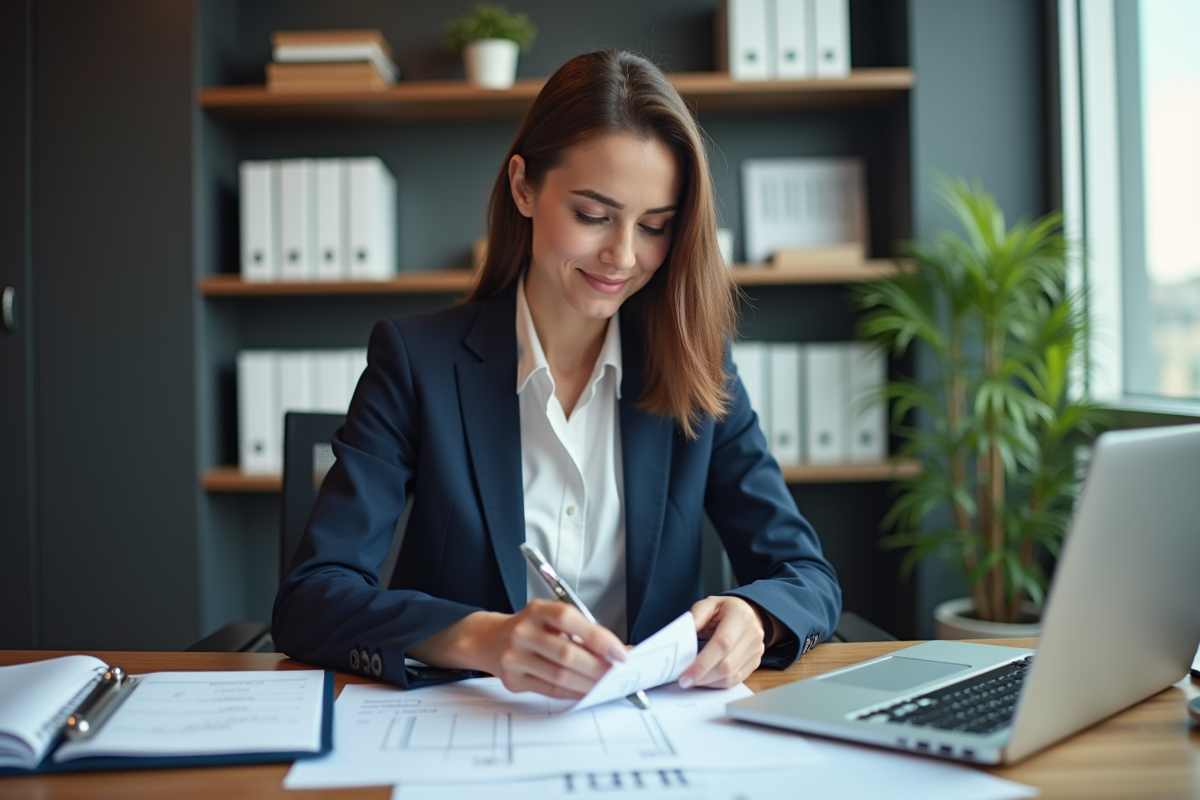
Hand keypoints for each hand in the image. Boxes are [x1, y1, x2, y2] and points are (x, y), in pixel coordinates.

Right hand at [413, 600, 626, 699]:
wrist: (489, 640)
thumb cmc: (531, 628)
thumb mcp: (551, 618)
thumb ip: (581, 631)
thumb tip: (618, 651)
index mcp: (537, 610)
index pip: (569, 619)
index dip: (598, 637)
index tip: (620, 652)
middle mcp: (523, 632)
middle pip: (567, 653)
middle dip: (598, 667)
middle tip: (616, 674)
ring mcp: (515, 657)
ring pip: (560, 676)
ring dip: (589, 684)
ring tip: (605, 684)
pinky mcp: (513, 680)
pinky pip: (550, 690)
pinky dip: (573, 693)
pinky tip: (586, 690)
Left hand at [677, 596, 765, 689]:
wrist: (748, 612)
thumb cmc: (724, 609)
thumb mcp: (708, 604)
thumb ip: (695, 618)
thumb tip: (682, 639)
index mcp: (739, 615)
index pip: (722, 643)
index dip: (703, 663)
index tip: (685, 675)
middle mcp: (752, 633)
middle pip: (727, 664)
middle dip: (703, 677)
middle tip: (684, 681)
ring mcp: (756, 649)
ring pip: (731, 676)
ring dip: (709, 682)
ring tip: (693, 679)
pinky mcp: (756, 661)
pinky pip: (736, 679)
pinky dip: (718, 683)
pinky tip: (706, 680)